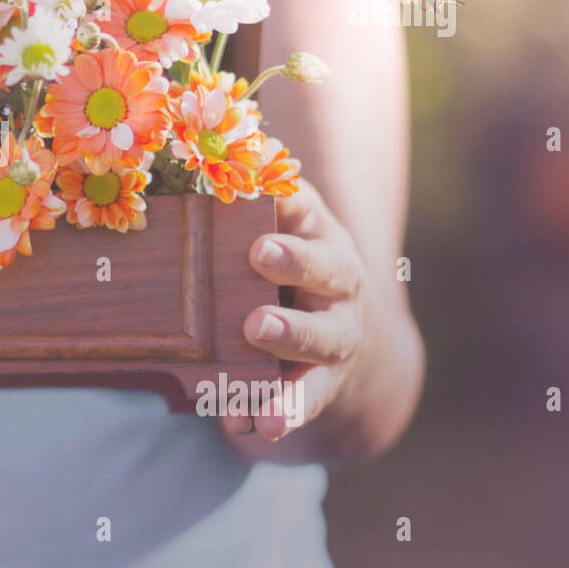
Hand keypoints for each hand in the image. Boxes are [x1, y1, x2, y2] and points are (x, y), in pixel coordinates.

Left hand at [222, 179, 368, 441]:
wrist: (344, 331)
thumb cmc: (292, 257)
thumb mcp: (285, 220)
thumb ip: (260, 190)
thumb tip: (224, 140)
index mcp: (324, 240)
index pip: (311, 231)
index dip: (289, 244)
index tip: (257, 249)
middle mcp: (339, 288)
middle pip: (325, 285)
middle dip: (292, 303)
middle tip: (254, 320)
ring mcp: (334, 339)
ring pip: (317, 350)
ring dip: (286, 368)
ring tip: (252, 395)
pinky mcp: (320, 383)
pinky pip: (300, 401)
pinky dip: (277, 415)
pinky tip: (251, 427)